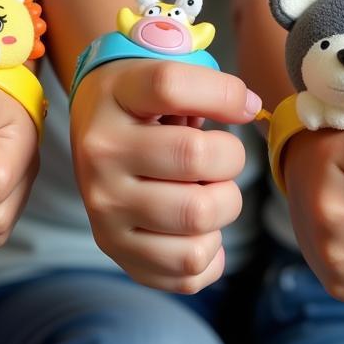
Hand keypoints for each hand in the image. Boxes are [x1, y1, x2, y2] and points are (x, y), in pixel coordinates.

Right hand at [69, 58, 259, 292]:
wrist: (92, 136)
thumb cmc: (139, 104)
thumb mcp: (158, 73)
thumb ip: (205, 85)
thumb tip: (251, 110)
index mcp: (112, 99)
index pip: (171, 86)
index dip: (223, 94)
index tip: (244, 106)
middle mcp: (100, 155)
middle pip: (195, 157)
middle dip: (230, 158)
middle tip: (221, 159)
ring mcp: (103, 207)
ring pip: (198, 219)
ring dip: (223, 207)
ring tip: (206, 192)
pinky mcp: (113, 248)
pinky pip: (188, 269)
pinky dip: (209, 250)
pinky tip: (196, 227)